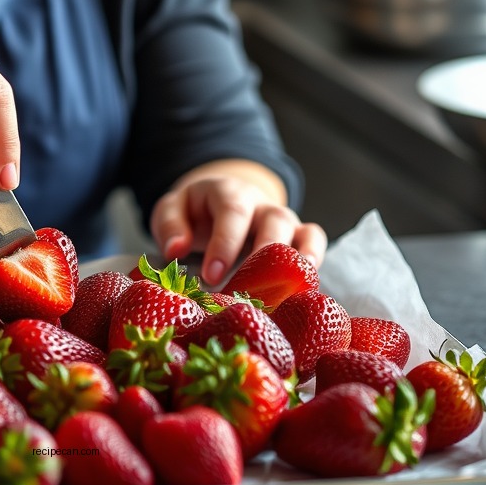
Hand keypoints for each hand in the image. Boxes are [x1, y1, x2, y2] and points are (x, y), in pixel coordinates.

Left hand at [149, 159, 326, 287]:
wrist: (217, 202)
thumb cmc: (194, 210)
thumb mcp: (172, 208)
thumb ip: (170, 225)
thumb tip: (175, 250)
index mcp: (229, 192)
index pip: (232, 213)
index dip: (224, 244)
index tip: (211, 276)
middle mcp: (261, 204)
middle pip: (274, 222)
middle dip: (262, 258)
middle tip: (246, 291)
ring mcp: (283, 219)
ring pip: (301, 232)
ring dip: (296, 263)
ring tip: (287, 292)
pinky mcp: (296, 235)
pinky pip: (314, 240)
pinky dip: (315, 260)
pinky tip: (306, 289)